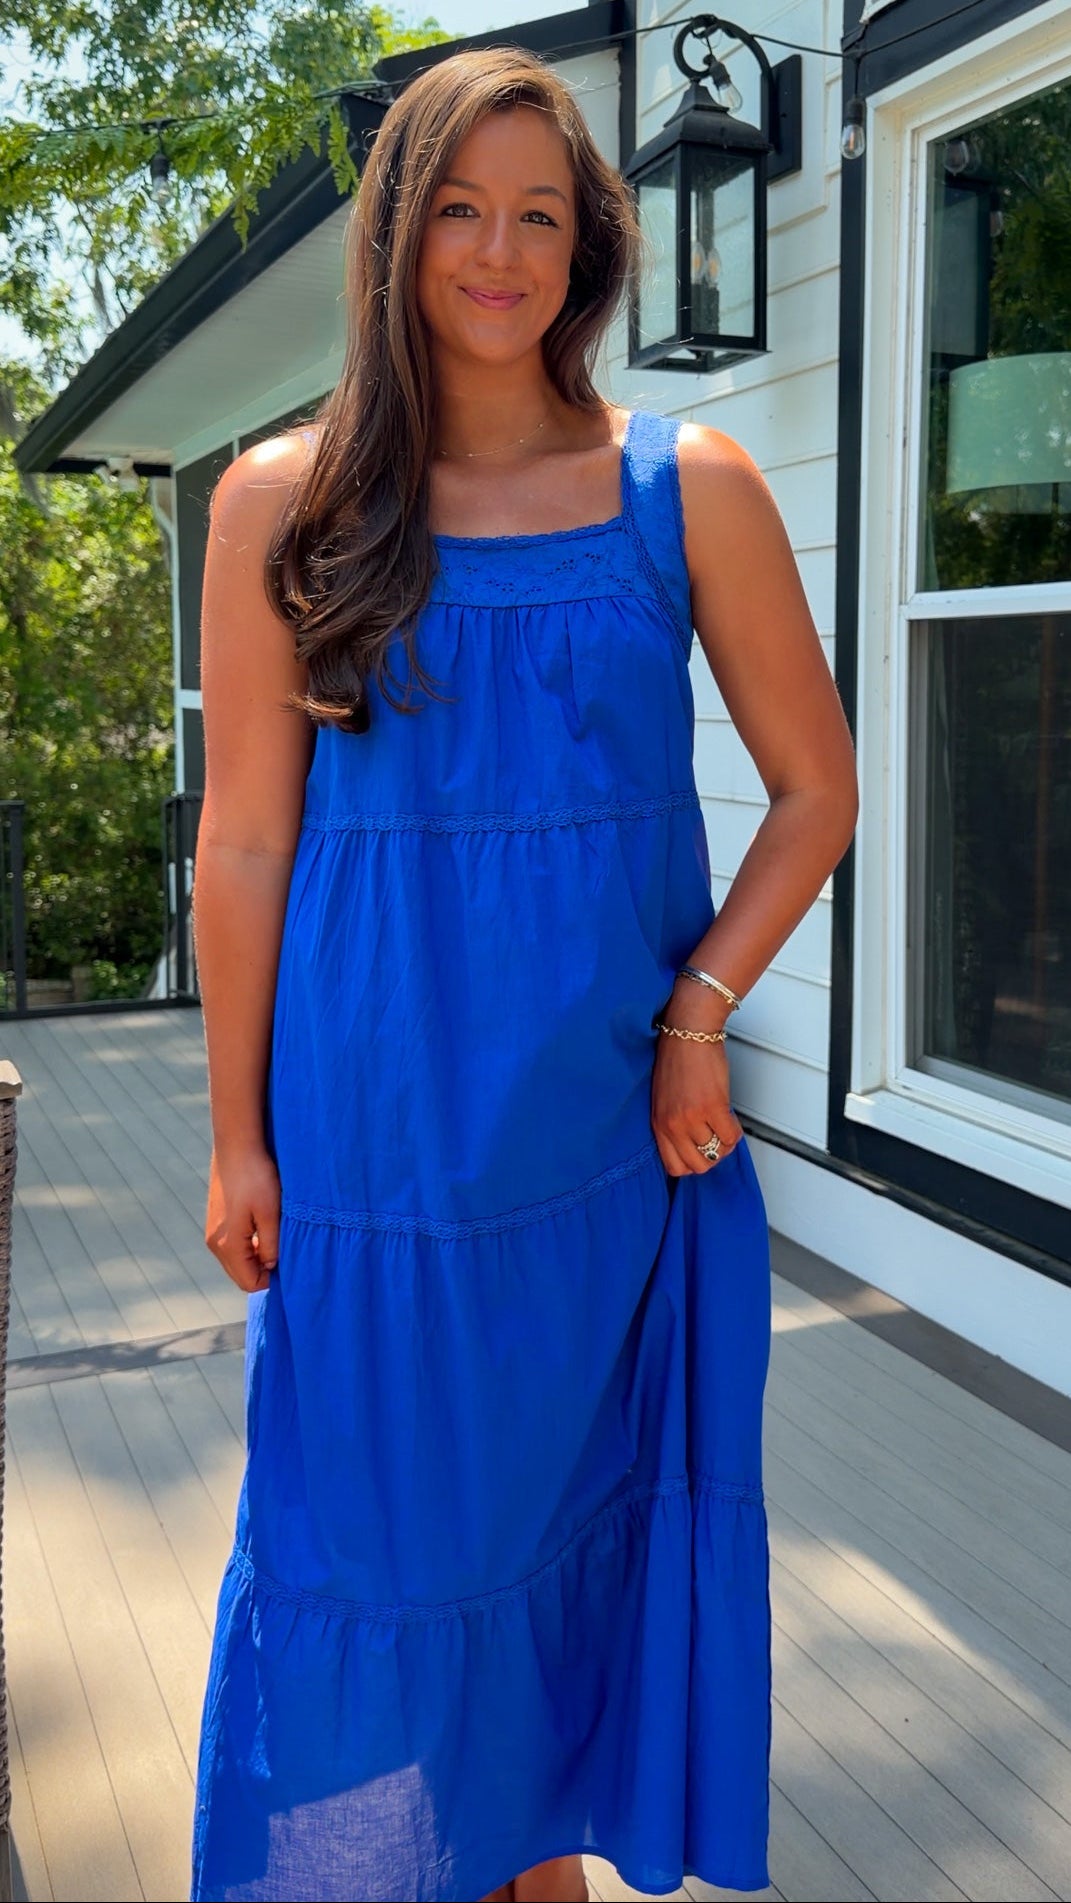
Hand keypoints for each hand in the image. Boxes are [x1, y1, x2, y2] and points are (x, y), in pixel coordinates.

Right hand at [205, 1142, 280, 1290]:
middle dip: (262, 1270)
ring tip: (274, 1235)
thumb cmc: (256, 1177)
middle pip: (240, 1274)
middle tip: (283, 1250)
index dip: (270, 1279)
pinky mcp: (216, 1221)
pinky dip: (248, 1245)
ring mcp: (213, 1232)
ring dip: (256, 1256)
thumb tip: (272, 1266)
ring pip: (236, 1260)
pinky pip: (233, 1246)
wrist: (236, 1147)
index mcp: (228, 1245)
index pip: (248, 1282)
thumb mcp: (271, 1213)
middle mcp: (215, 1243)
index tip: (288, 1261)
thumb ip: (271, 1245)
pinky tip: (262, 1226)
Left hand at [650, 984, 742, 1176]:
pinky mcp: (713, 1107)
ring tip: (725, 1128)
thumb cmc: (677, 1058)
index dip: (692, 1164)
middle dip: (712, 1157)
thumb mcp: (663, 1098)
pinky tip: (731, 1119)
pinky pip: (731, 1137)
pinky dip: (735, 1133)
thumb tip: (692, 1143)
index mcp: (658, 1124)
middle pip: (698, 1165)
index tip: (701, 1153)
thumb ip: (672, 1123)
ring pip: (717, 1153)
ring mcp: (692, 1118)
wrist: (688, 1032)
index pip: (674, 1166)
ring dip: (726, 1145)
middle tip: (717, 1141)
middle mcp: (672, 1125)